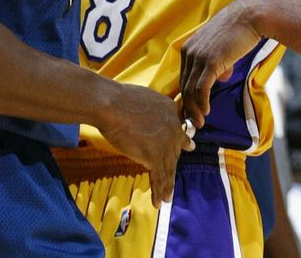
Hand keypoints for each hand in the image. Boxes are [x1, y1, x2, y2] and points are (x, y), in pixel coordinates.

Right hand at [98, 83, 193, 207]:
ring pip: (168, 169)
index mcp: (170, 111)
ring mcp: (165, 144)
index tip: (188, 147)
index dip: (181, 142)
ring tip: (167, 199)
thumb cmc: (119, 99)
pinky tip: (158, 202)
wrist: (111, 105)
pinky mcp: (154, 157)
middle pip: (173, 153)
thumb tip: (148, 115)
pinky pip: (158, 178)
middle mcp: (173, 128)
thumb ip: (152, 110)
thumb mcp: (144, 98)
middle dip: (172, 168)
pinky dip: (158, 191)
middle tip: (172, 181)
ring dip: (167, 186)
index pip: (177, 131)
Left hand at [179, 0, 261, 130]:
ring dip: (194, 109)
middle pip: (184, 85)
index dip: (186, 95)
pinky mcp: (210, 62)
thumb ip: (218, 61)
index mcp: (189, 47)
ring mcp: (198, 56)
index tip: (190, 110)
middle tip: (193, 122)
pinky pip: (201, 88)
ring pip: (191, 89)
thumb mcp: (222, 46)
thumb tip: (221, 76)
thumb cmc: (239, 30)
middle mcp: (189, 51)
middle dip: (187, 106)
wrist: (249, 16)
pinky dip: (202, 103)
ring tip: (199, 123)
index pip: (184, 77)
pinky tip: (206, 112)